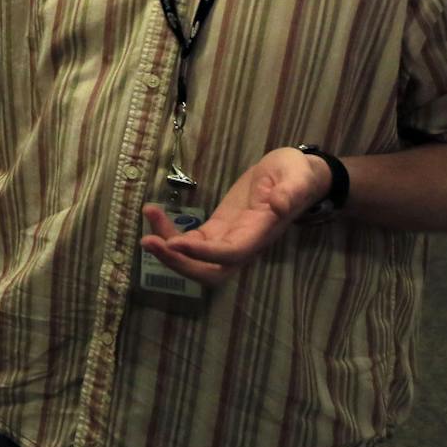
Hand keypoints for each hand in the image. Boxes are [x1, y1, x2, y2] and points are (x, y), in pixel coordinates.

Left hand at [139, 147, 332, 287]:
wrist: (298, 177)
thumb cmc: (299, 175)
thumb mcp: (299, 175)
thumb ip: (292, 190)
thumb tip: (279, 204)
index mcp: (262, 231)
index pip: (231, 253)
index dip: (203, 253)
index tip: (175, 242)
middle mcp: (244, 243)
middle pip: (210, 271)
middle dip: (179, 263)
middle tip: (149, 241)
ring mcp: (229, 238)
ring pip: (196, 260)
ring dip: (168, 250)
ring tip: (147, 223)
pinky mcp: (218, 229)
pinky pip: (191, 241)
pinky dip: (170, 232)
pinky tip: (154, 213)